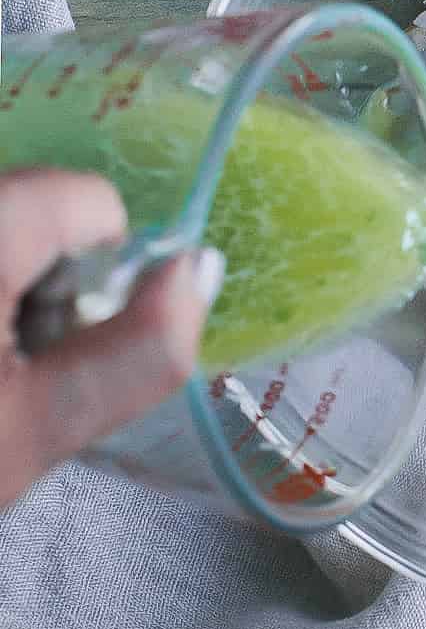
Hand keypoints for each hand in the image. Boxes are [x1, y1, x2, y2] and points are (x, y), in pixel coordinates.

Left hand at [0, 168, 220, 508]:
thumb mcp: (40, 428)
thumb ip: (142, 346)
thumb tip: (203, 267)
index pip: (89, 200)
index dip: (99, 273)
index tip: (54, 344)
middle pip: (38, 211)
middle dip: (45, 283)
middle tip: (8, 370)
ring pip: (6, 231)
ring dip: (10, 289)